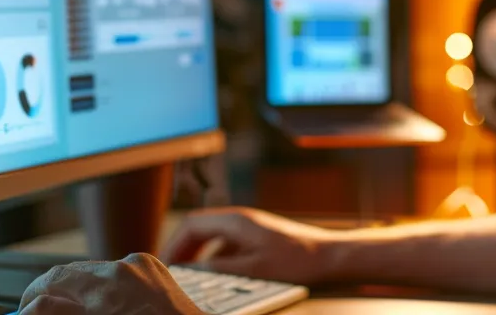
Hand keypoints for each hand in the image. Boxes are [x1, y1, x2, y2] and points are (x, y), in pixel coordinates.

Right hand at [18, 254, 204, 314]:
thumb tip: (34, 309)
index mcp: (104, 296)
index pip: (49, 288)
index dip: (31, 301)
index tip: (24, 311)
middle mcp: (119, 274)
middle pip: (65, 274)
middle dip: (48, 292)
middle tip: (37, 307)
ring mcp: (136, 266)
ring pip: (88, 270)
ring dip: (77, 287)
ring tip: (74, 305)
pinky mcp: (150, 264)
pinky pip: (115, 268)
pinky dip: (105, 284)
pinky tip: (106, 302)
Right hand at [158, 207, 335, 284]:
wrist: (331, 257)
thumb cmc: (297, 262)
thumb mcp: (253, 270)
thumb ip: (219, 268)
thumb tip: (191, 270)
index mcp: (236, 222)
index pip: (191, 224)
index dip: (173, 244)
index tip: (164, 264)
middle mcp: (241, 220)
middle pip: (200, 228)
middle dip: (182, 248)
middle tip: (172, 270)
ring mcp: (251, 228)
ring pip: (214, 237)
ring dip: (198, 253)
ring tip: (189, 274)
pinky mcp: (260, 239)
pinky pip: (228, 244)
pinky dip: (216, 257)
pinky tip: (217, 275)